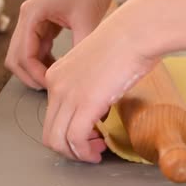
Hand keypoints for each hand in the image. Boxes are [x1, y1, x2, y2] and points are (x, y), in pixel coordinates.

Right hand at [5, 0, 121, 88]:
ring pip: (27, 53)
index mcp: (31, 14)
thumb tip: (79, 78)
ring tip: (59, 81)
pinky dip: (46, 60)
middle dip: (31, 76)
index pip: (22, 55)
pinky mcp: (48, 21)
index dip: (35, 75)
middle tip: (52, 90)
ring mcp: (37, 19)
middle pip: (16, 57)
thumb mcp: (88, 20)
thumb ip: (80, 49)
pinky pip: (39, 47)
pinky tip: (64, 68)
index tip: (53, 86)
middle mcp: (29, 16)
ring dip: (38, 69)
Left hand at [42, 19, 156, 161]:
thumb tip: (100, 105)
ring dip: (77, 154)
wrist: (136, 32)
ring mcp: (68, 95)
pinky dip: (85, 152)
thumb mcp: (99, 65)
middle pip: (49, 132)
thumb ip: (92, 85)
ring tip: (95, 154)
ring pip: (58, 140)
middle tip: (92, 148)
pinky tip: (97, 153)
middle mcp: (56, 85)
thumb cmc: (127, 42)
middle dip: (69, 148)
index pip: (52, 115)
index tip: (90, 135)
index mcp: (58, 74)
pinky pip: (75, 139)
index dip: (68, 132)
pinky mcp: (85, 103)